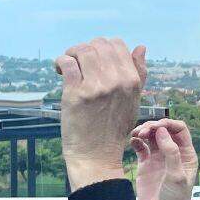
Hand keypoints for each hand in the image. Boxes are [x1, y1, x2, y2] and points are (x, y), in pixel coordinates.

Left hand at [54, 38, 146, 190]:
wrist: (96, 155)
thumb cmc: (113, 128)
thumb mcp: (133, 101)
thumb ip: (139, 74)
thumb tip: (140, 47)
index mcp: (132, 81)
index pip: (117, 44)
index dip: (102, 47)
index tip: (93, 60)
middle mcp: (116, 81)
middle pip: (98, 44)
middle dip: (85, 49)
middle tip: (78, 62)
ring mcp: (96, 87)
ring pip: (82, 50)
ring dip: (72, 52)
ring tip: (68, 64)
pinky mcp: (76, 94)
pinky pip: (67, 63)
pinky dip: (61, 62)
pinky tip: (60, 71)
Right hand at [132, 119, 198, 199]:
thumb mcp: (177, 177)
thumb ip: (171, 153)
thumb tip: (162, 131)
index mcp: (186, 155)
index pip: (179, 130)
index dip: (168, 124)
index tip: (156, 126)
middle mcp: (172, 154)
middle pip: (163, 130)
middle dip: (153, 126)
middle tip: (143, 131)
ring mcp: (158, 159)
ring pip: (151, 137)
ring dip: (143, 132)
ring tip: (136, 135)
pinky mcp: (145, 165)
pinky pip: (140, 147)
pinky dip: (135, 141)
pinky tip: (132, 142)